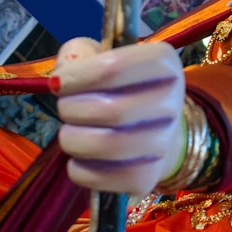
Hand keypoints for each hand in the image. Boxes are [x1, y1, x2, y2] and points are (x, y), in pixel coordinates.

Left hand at [52, 38, 184, 193]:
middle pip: (109, 110)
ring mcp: (163, 144)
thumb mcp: (100, 55)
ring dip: (71, 138)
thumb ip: (78, 54)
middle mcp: (171, 102)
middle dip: (71, 109)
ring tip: (72, 131)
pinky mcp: (146, 177)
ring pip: (103, 145)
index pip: (114, 68)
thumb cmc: (119, 85)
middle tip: (65, 107)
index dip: (77, 76)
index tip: (59, 83)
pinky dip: (77, 168)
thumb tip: (61, 79)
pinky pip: (97, 177)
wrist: (152, 127)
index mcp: (163, 64)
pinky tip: (82, 156)